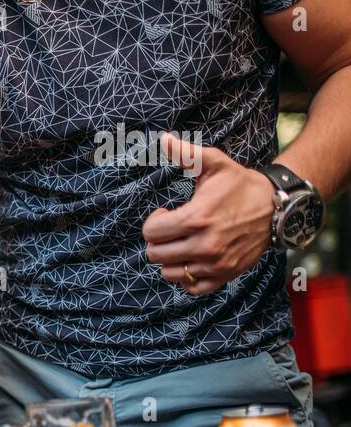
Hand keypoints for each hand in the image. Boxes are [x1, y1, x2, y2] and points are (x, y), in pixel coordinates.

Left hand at [143, 133, 275, 295]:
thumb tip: (163, 139)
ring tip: (181, 243)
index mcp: (196, 218)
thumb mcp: (215, 163)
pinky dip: (186, 277)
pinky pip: (191, 288)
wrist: (277, 207)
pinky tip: (191, 260)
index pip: (151, 232)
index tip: (166, 213)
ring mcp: (215, 264)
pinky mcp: (224, 275)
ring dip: (169, 259)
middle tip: (172, 229)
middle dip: (159, 240)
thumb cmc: (240, 184)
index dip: (154, 221)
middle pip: (155, 254)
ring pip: (169, 273)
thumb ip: (186, 153)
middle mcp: (204, 245)